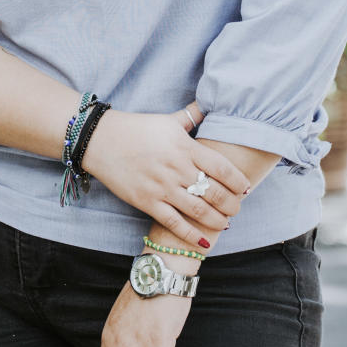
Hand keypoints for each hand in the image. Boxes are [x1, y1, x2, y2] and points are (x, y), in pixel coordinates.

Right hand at [82, 102, 247, 250]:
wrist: (100, 140)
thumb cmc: (137, 128)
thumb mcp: (167, 119)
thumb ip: (191, 116)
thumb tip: (210, 104)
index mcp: (184, 146)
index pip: (221, 167)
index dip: (238, 180)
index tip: (246, 188)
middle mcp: (176, 168)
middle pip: (213, 191)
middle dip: (231, 204)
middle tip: (238, 208)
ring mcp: (161, 187)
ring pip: (198, 210)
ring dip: (217, 220)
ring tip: (226, 223)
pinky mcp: (146, 201)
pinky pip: (174, 223)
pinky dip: (192, 235)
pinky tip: (205, 242)